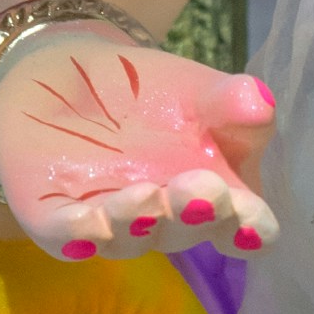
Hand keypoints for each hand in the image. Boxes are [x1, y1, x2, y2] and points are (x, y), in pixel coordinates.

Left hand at [0, 26, 277, 262]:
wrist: (68, 74)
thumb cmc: (148, 92)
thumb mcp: (196, 90)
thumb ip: (228, 100)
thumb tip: (259, 102)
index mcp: (213, 199)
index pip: (243, 231)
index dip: (249, 230)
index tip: (249, 215)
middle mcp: (164, 222)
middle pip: (185, 233)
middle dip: (192, 213)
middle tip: (196, 190)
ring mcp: (109, 226)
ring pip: (127, 240)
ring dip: (137, 223)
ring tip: (145, 195)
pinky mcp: (54, 220)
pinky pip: (65, 237)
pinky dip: (77, 234)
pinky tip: (87, 220)